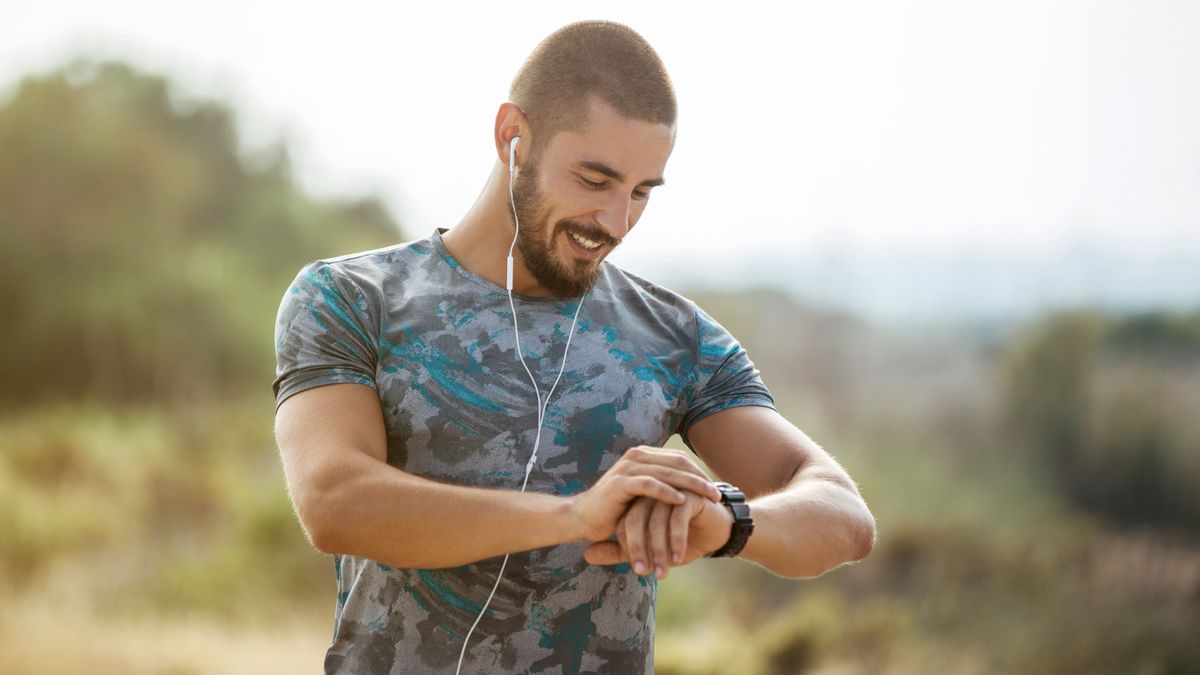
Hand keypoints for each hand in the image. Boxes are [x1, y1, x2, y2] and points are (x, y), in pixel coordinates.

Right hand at [569, 446, 721, 543]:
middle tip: (719, 494)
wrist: (582, 517)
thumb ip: (660, 486)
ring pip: (667, 473)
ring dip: (691, 485)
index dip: (699, 472)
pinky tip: (682, 501)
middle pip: (677, 464)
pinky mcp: (620, 483)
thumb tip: (687, 488)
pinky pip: (649, 485)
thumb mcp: (641, 495)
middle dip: (700, 479)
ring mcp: (628, 468)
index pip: (679, 459)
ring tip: (708, 497)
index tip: (716, 489)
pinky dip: (667, 492)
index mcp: (643, 456)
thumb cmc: (614, 509)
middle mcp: (636, 456)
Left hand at [582, 492, 732, 577]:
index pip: (624, 521)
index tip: (637, 569)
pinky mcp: (690, 494)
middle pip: (637, 519)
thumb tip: (586, 555)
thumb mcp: (648, 549)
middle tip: (643, 573)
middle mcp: (652, 492)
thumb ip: (618, 551)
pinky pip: (677, 519)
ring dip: (659, 550)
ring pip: (656, 521)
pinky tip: (678, 558)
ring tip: (662, 573)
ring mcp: (671, 490)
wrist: (717, 532)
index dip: (629, 547)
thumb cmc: (681, 540)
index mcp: (639, 499)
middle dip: (639, 550)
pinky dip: (676, 541)